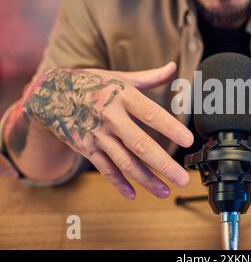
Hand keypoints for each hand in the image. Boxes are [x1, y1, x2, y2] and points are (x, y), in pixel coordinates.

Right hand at [23, 62, 192, 198]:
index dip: (170, 127)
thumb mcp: (120, 77)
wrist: (51, 93)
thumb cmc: (92, 83)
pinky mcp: (86, 148)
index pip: (151, 113)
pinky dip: (118, 183)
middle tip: (182, 179)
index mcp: (122, 96)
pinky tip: (132, 194)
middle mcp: (110, 116)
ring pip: (124, 162)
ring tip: (165, 192)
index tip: (189, 140)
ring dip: (146, 180)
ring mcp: (97, 135)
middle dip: (163, 165)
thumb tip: (173, 67)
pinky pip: (105, 169)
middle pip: (140, 145)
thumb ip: (149, 76)